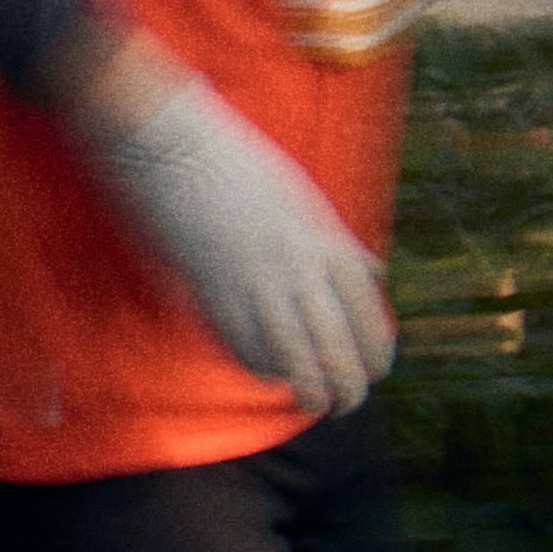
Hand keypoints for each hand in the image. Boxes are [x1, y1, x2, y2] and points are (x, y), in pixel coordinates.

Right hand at [71, 54, 394, 419]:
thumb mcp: (307, 200)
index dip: (377, 354)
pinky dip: (263, 369)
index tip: (376, 368)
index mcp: (326, 242)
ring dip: (309, 392)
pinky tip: (270, 373)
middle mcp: (296, 269)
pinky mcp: (212, 295)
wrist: (174, 149)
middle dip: (348, 389)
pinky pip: (245, 349)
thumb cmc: (243, 168)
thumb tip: (373, 274)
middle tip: (347, 399)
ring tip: (315, 402)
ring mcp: (253, 285)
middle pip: (337, 352)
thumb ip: (339, 243)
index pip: (369, 318)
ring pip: (293, 363)